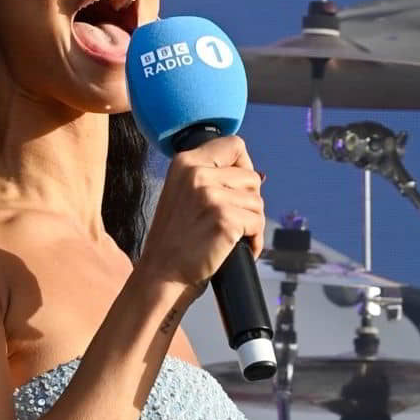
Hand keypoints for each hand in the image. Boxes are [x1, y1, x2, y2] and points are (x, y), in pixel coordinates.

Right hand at [136, 135, 265, 293]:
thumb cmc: (174, 241)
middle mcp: (197, 173)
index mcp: (185, 162)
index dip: (244, 166)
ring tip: (231, 237)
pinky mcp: (225, 219)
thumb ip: (208, 176)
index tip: (238, 188)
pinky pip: (258, 223)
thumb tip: (254, 173)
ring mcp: (211, 196)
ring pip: (257, 202)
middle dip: (248, 201)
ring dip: (251, 223)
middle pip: (251, 177)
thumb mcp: (182, 194)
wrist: (161, 275)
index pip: (234, 144)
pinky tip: (237, 248)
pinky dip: (254, 240)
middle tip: (230, 221)